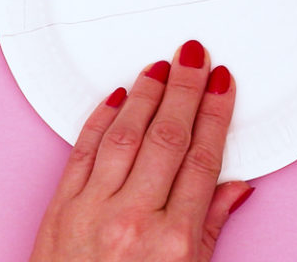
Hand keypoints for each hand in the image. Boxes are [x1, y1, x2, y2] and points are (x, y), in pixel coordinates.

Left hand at [30, 40, 253, 261]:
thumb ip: (210, 228)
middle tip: (193, 56)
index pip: (202, 158)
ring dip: (144, 94)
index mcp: (174, 241)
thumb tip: (236, 188)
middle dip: (183, 89)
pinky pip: (82, 151)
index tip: (221, 86)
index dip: (214, 114)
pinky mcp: (60, 207)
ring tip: (159, 68)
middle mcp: (133, 219)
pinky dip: (99, 120)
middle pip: (166, 137)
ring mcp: (93, 209)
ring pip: (124, 135)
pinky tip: (116, 98)